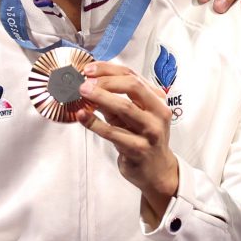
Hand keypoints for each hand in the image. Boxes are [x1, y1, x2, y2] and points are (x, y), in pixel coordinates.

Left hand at [77, 61, 180, 226]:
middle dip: (106, 81)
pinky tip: (82, 116)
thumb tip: (89, 84)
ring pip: (124, 108)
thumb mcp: (132, 116)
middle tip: (85, 82)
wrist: (156, 171)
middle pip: (132, 87)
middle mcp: (158, 114)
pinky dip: (95, 123)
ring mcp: (150, 132)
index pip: (133, 76)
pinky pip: (113, 133)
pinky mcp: (138, 150)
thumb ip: (115, 100)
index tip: (89, 69)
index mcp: (158, 101)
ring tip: (82, 92)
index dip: (109, 70)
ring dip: (100, 97)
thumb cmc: (143, 139)